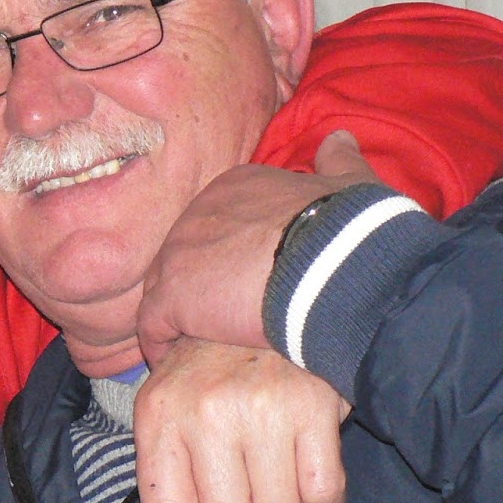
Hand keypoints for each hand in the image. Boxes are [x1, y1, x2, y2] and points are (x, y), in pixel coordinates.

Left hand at [134, 339, 348, 502]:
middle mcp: (206, 412)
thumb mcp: (170, 408)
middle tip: (248, 501)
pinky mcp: (313, 406)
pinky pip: (324, 494)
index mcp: (160, 414)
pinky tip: (309, 476)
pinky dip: (323, 502)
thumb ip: (162, 476)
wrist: (268, 299)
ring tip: (274, 470)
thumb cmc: (211, 365)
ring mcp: (261, 408)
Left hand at [139, 131, 379, 364]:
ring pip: (162, 289)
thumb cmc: (351, 231)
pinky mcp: (173, 298)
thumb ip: (339, 161)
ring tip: (191, 346)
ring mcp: (179, 254)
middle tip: (211, 321)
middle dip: (193, 286)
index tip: (236, 284)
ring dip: (175, 318)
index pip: (213, 226)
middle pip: (183, 256)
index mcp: (235, 187)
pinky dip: (160, 347)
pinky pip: (151, 327)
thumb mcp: (351, 185)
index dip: (221, 258)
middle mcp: (197, 213)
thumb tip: (340, 138)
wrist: (338, 268)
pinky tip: (173, 365)